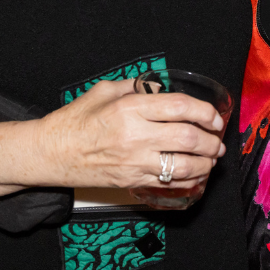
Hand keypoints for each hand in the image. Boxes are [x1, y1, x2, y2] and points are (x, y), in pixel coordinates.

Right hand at [33, 79, 226, 190]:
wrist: (51, 152)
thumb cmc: (76, 119)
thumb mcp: (105, 90)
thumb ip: (136, 86)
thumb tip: (161, 87)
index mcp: (130, 108)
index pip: (179, 107)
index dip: (204, 111)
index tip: (214, 115)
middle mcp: (136, 136)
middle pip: (188, 138)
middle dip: (211, 139)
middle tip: (218, 137)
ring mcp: (134, 162)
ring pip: (183, 166)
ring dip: (206, 162)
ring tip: (213, 156)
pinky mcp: (132, 181)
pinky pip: (169, 183)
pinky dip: (189, 179)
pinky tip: (197, 173)